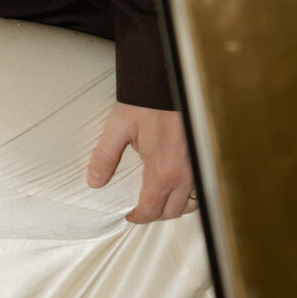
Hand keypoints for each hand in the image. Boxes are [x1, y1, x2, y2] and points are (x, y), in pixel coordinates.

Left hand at [87, 101, 196, 221]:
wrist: (170, 81)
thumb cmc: (147, 102)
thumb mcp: (119, 127)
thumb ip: (105, 156)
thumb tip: (94, 181)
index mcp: (162, 170)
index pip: (152, 209)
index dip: (138, 216)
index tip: (129, 214)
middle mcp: (185, 174)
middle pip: (172, 211)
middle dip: (155, 214)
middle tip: (140, 208)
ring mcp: (197, 168)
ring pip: (191, 203)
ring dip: (174, 206)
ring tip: (158, 199)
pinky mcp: (202, 158)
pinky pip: (200, 187)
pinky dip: (188, 193)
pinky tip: (175, 184)